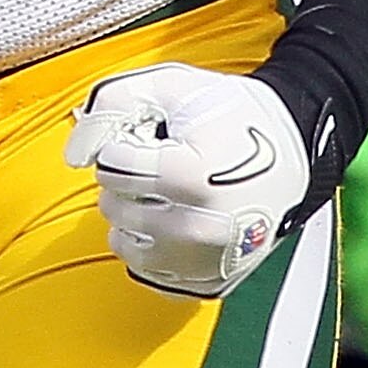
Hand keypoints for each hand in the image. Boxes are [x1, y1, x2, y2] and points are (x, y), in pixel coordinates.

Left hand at [65, 61, 310, 297]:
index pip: (110, 167)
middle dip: (125, 179)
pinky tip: (175, 220)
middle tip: (164, 162)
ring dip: (133, 214)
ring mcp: (207, 262)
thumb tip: (75, 155)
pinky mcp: (211, 281)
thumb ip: (110, 105)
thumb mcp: (169, 85)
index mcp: (192, 178)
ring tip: (169, 191)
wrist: (293, 149)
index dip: (122, 144)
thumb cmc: (229, 114)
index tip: (151, 138)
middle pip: (114, 205)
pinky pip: (149, 272)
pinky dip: (151, 246)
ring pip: (124, 242)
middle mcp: (200, 230)